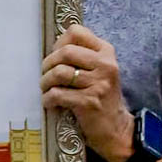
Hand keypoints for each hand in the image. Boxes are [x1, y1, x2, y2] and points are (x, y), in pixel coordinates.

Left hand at [41, 25, 133, 161]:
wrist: (116, 128)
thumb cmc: (101, 97)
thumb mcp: (99, 71)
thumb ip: (82, 56)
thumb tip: (53, 47)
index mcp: (106, 52)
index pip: (76, 32)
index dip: (59, 42)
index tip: (55, 56)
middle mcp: (105, 65)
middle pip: (65, 52)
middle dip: (48, 63)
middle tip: (45, 75)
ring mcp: (99, 84)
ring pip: (59, 72)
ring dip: (45, 82)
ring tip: (46, 88)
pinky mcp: (89, 102)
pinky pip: (58, 94)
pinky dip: (48, 99)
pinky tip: (50, 102)